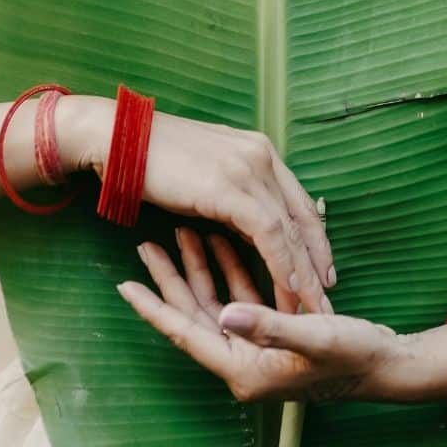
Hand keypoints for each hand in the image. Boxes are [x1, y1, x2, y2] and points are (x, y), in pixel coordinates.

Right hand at [58, 95, 333, 312]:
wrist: (118, 139)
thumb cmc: (152, 160)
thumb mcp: (205, 177)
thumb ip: (232, 195)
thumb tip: (247, 227)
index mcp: (259, 151)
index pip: (300, 202)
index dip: (314, 240)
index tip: (323, 271)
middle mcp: (263, 157)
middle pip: (304, 218)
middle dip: (317, 262)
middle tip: (328, 297)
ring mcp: (250, 169)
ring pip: (291, 231)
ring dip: (303, 274)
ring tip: (313, 307)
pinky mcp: (232, 188)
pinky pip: (269, 236)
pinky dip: (281, 267)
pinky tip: (287, 292)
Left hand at [117, 228, 403, 402]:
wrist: (389, 365)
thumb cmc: (354, 357)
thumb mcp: (314, 339)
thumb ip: (269, 327)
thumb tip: (224, 314)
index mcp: (243, 368)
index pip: (186, 333)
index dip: (155, 307)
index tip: (124, 284)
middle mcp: (243, 358)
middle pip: (194, 313)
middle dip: (170, 278)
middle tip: (144, 244)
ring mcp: (256, 344)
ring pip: (215, 299)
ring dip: (200, 266)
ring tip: (180, 229)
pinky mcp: (273, 328)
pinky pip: (241, 293)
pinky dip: (230, 266)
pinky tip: (222, 237)